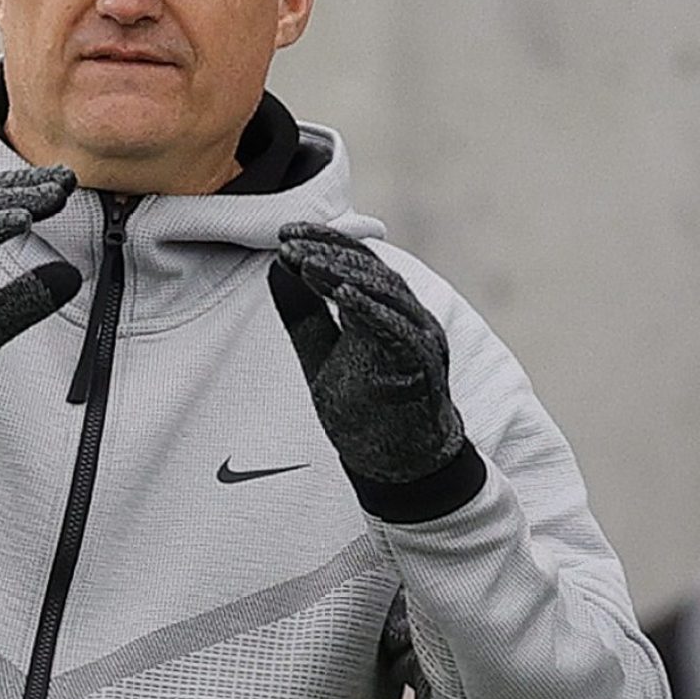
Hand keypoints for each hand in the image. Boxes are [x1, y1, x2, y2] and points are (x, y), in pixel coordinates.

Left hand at [267, 224, 466, 485]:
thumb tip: (276, 267)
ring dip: (345, 274)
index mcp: (388, 310)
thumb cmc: (365, 410)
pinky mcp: (423, 366)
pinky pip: (398, 330)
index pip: (358, 262)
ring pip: (387, 293)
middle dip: (329, 250)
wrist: (400, 467)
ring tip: (307, 261)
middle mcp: (410, 318)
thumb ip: (302, 314)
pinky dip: (370, 309)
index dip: (325, 241)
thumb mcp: (321, 355)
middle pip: (372, 269)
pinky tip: (341, 294)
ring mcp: (421, 340)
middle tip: (290, 240)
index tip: (285, 231)